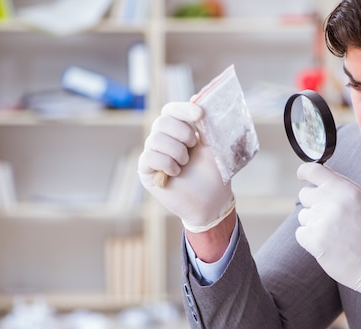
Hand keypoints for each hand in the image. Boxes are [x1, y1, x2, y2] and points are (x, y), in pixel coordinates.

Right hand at [138, 101, 233, 231]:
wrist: (212, 201)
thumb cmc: (214, 174)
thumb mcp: (214, 145)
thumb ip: (206, 124)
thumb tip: (197, 96)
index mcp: (179, 131)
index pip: (171, 110)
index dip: (183, 109)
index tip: (200, 114)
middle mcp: (163, 139)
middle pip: (162, 122)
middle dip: (183, 133)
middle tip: (193, 148)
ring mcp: (153, 154)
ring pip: (156, 139)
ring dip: (177, 152)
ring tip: (185, 164)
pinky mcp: (146, 171)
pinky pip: (149, 156)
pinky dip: (166, 163)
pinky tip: (175, 173)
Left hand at [295, 163, 360, 305]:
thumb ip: (345, 185)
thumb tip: (324, 174)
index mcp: (345, 190)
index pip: (314, 171)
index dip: (304, 172)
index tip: (302, 176)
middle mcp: (331, 203)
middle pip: (305, 194)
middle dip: (314, 202)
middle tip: (329, 215)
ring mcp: (320, 222)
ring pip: (303, 215)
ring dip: (313, 222)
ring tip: (333, 232)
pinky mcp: (313, 241)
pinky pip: (300, 232)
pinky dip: (310, 237)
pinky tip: (327, 242)